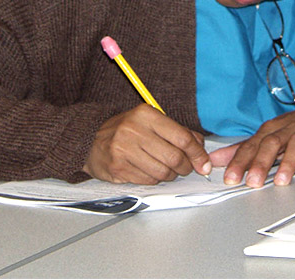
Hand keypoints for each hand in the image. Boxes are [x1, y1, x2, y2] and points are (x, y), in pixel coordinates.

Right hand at [84, 104, 211, 183]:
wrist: (90, 141)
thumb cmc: (126, 131)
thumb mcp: (151, 123)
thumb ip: (177, 132)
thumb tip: (201, 148)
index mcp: (146, 114)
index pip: (182, 137)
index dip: (197, 154)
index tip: (204, 163)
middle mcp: (134, 130)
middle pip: (174, 157)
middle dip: (185, 167)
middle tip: (185, 169)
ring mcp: (124, 149)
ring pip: (163, 172)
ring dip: (170, 176)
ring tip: (166, 170)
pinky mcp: (118, 168)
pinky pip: (148, 181)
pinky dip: (155, 180)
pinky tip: (149, 171)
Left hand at [209, 98, 294, 187]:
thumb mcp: (268, 136)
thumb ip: (243, 149)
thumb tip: (215, 159)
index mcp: (270, 130)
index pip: (251, 145)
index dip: (239, 161)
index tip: (230, 178)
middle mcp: (286, 130)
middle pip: (271, 143)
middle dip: (260, 163)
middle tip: (253, 182)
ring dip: (288, 163)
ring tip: (280, 181)